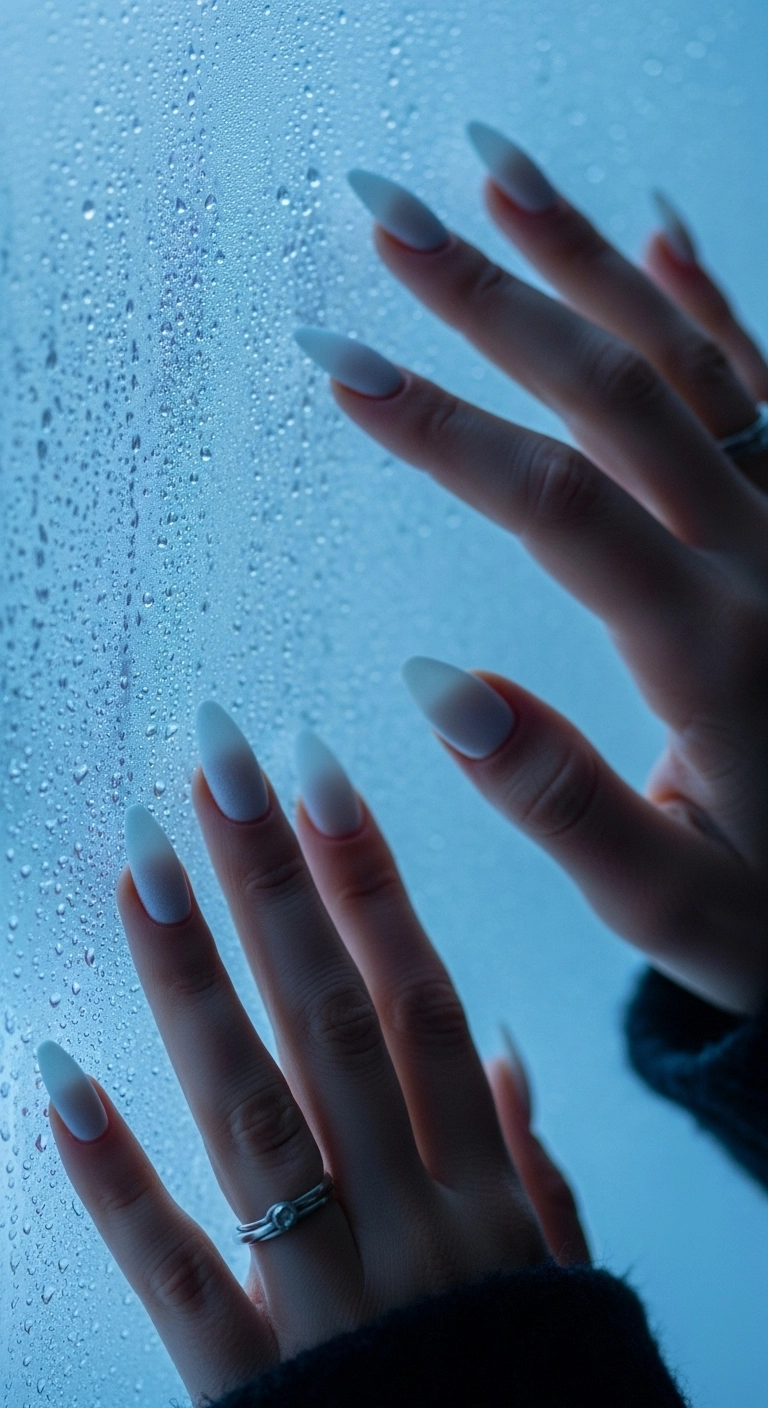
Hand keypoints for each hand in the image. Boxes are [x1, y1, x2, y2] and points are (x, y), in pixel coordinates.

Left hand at [37, 709, 586, 1405]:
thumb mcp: (560, 1283)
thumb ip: (530, 1166)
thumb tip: (499, 1048)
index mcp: (480, 1194)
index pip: (413, 996)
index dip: (364, 878)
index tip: (313, 773)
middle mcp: (405, 1221)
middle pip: (330, 1019)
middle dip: (272, 879)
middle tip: (216, 756)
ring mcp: (324, 1298)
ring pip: (253, 1112)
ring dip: (193, 977)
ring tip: (144, 855)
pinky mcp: (247, 1386)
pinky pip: (175, 1273)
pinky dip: (112, 1176)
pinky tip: (56, 1072)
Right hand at [296, 131, 767, 1015]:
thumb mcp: (672, 904)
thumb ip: (563, 804)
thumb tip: (440, 689)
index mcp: (717, 648)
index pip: (560, 504)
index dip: (443, 429)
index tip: (339, 362)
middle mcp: (767, 554)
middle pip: (617, 390)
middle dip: (490, 295)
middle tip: (383, 214)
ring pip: (690, 355)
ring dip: (585, 257)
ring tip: (490, 172)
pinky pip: (766, 378)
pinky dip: (710, 296)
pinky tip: (659, 228)